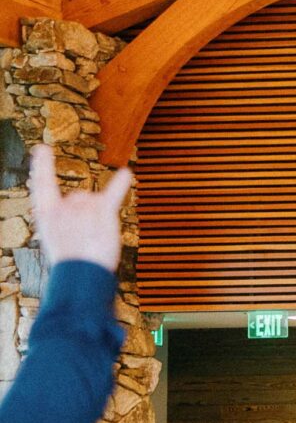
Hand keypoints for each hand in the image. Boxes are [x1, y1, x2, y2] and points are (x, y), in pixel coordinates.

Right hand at [29, 143, 131, 271]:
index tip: (42, 148)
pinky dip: (121, 183)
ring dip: (101, 218)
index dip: (42, 165)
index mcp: (45, 211)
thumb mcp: (56, 236)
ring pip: (97, 202)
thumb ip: (68, 217)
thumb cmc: (70, 260)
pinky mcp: (103, 210)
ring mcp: (83, 206)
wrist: (79, 274)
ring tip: (95, 238)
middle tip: (85, 239)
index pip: (43, 183)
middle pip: (81, 197)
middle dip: (88, 214)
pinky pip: (113, 192)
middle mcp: (63, 204)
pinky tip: (127, 173)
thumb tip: (90, 202)